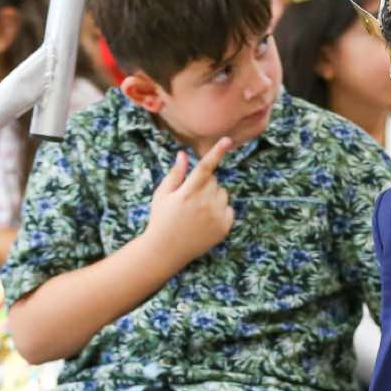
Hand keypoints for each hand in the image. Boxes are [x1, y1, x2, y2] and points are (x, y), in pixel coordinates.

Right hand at [144, 138, 235, 268]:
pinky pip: (229, 208)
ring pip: (222, 193)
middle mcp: (204, 203)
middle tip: (190, 198)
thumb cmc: (161, 219)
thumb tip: (183, 154)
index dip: (216, 152)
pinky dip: (221, 210)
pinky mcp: (224, 227)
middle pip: (213, 180)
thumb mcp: (162, 195)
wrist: (166, 250)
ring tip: (197, 211)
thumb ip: (175, 174)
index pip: (204, 168)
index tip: (227, 140)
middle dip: (204, 184)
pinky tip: (206, 220)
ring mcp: (216, 216)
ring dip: (213, 196)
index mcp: (187, 193)